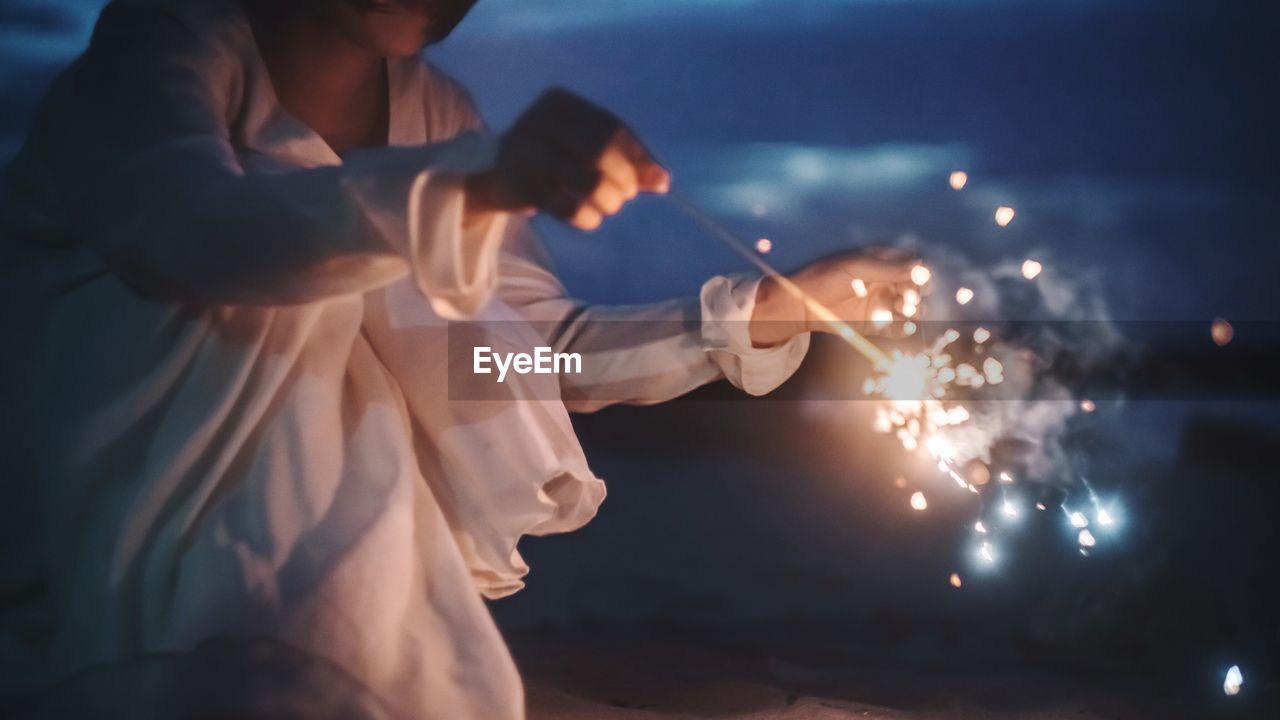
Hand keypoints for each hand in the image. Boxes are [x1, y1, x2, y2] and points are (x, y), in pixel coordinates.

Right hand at [464, 88, 669, 229]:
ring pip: (589, 181)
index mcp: (560, 103)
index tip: (656, 182)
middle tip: (625, 197)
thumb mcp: (585, 149)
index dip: (640, 158)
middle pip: (602, 152)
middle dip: (624, 181)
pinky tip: (590, 218)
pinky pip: (568, 207)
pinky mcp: (521, 186)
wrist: (493, 175)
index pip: (613, 128)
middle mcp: (539, 120)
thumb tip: (662, 182)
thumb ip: (625, 160)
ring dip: (608, 201)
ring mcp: (527, 152)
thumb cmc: (551, 158)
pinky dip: (588, 217)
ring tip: (607, 207)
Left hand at [749, 247, 923, 346]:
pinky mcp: (876, 324)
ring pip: (910, 309)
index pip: (911, 266)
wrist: (801, 305)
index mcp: (882, 264)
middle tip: (907, 301)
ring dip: (913, 312)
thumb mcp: (856, 268)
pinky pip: (898, 328)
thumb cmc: (825, 278)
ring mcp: (881, 304)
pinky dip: (904, 329)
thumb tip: (920, 269)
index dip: (919, 274)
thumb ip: (887, 268)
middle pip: (914, 289)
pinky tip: (902, 328)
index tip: (918, 282)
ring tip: (904, 312)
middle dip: (915, 294)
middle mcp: (885, 283)